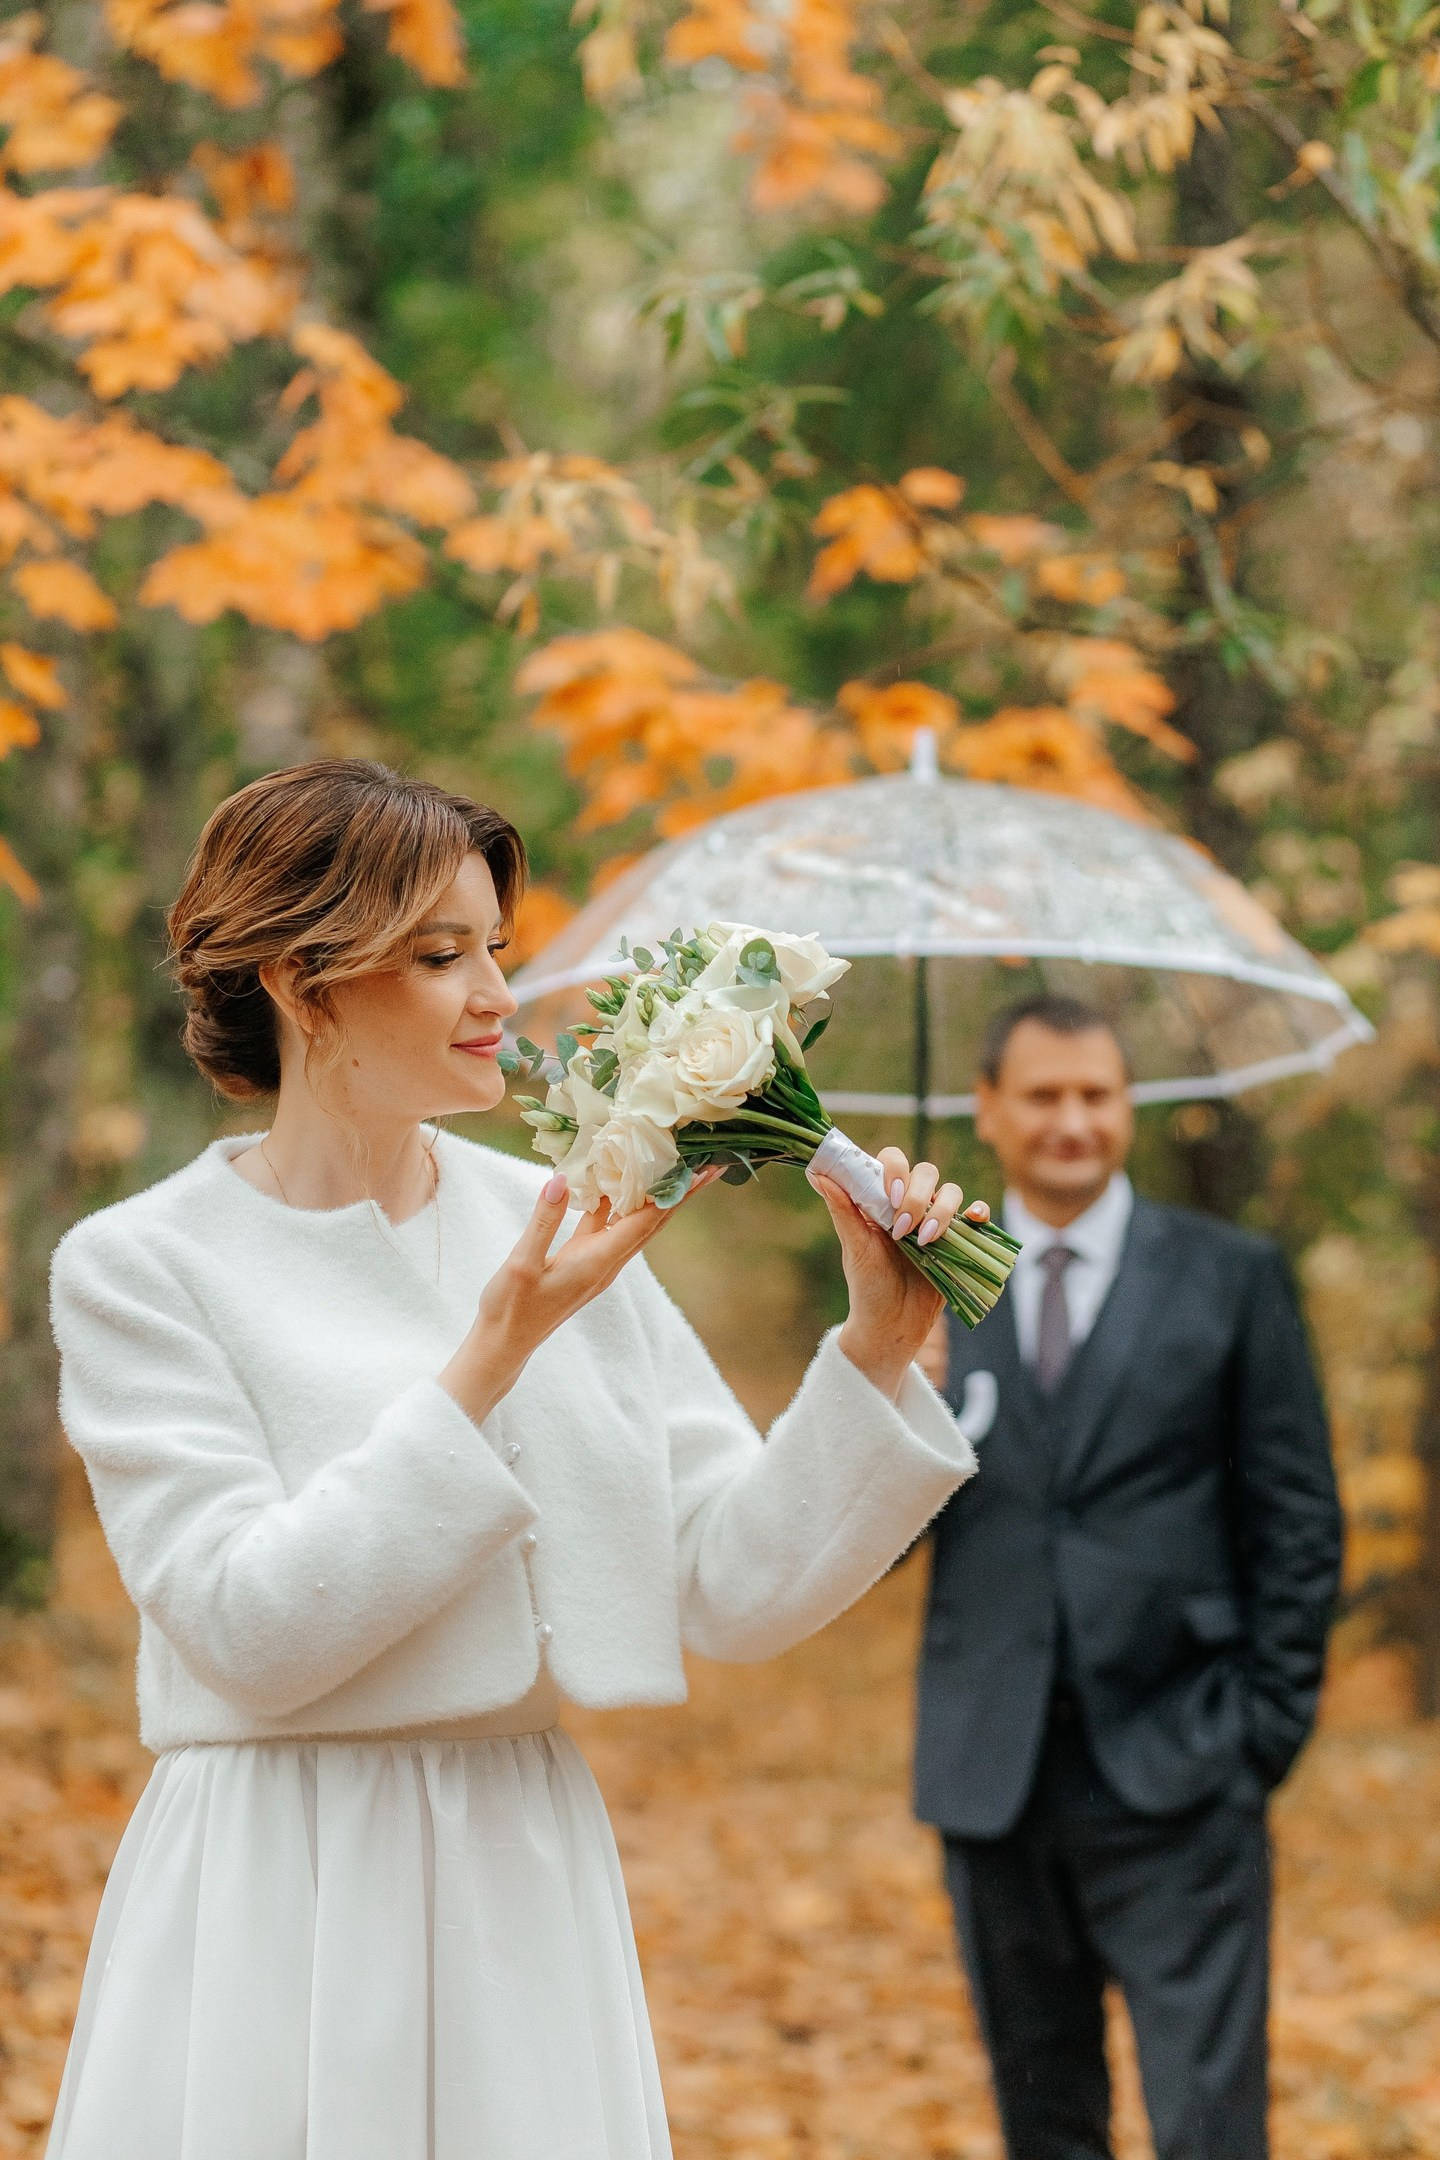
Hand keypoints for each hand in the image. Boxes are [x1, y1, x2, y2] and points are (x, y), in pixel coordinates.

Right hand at [440, 1172, 687, 1424]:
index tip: (702, 1172)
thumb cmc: (510, 1308)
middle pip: (652, 1221)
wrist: (502, 1345)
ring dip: (651, 1195)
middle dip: (678, 1193)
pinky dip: (616, 1202)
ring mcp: (596, 1264)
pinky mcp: (583, 1263)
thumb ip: (545, 1220)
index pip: (647, 1221)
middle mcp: (606, 1263)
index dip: (676, 1195)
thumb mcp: (523, 1262)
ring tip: (667, 1165)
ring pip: (632, 1223)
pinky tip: (612, 1181)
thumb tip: (562, 1180)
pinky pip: (609, 1227)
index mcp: (598, 1262)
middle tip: (703, 1161)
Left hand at [809, 1148, 974, 1399]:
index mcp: (883, 1199)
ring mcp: (936, 1220)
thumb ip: (842, 1208)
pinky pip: (975, 1216)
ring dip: (940, 1210)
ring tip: (923, 1241)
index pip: (893, 1161)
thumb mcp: (855, 1247)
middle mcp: (911, 1204)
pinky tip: (973, 1219)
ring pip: (951, 1191)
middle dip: (917, 1196)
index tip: (889, 1196)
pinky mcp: (958, 1240)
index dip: (895, 1170)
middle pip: (926, 1172)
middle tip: (903, 1229)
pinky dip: (978, 1212)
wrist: (892, 1325)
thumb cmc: (868, 1286)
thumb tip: (817, 1173)